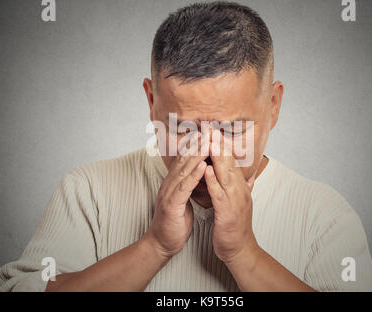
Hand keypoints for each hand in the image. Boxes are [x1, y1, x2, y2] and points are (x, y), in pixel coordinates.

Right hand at [146, 140, 208, 258]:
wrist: (163, 242)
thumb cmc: (176, 222)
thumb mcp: (184, 199)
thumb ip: (190, 185)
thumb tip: (200, 174)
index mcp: (174, 182)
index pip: (185, 159)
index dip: (195, 145)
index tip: (207, 132)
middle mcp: (170, 183)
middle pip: (184, 159)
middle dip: (197, 143)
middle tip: (208, 128)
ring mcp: (169, 192)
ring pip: (184, 169)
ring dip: (197, 153)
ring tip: (208, 140)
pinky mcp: (172, 204)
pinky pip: (185, 187)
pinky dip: (194, 175)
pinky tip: (203, 165)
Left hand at [204, 138, 257, 264]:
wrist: (240, 249)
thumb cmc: (235, 225)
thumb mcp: (241, 202)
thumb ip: (245, 186)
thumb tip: (251, 175)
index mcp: (240, 187)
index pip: (231, 162)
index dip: (222, 146)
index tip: (214, 130)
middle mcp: (240, 190)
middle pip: (229, 163)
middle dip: (220, 144)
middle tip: (212, 127)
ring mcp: (235, 201)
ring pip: (226, 174)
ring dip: (217, 157)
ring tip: (209, 141)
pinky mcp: (228, 212)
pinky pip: (219, 194)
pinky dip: (213, 180)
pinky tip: (207, 169)